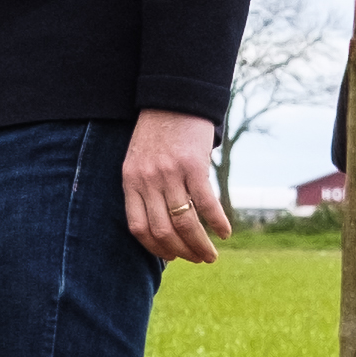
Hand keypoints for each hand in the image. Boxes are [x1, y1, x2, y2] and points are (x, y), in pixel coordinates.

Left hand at [122, 108, 224, 263]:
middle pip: (163, 230)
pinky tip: (224, 232)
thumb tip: (161, 221)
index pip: (138, 228)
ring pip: (185, 222)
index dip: (155, 248)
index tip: (171, 257)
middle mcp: (148, 180)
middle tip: (198, 259)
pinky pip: (206, 203)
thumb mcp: (139, 160)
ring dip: (200, 245)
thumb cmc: (157, 132)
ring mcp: (170, 173)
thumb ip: (144, 187)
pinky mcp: (193, 165)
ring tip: (211, 255)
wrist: (172, 97)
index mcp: (130, 181)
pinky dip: (217, 222)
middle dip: (182, 252)